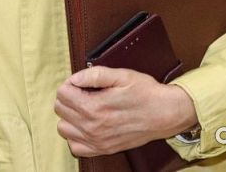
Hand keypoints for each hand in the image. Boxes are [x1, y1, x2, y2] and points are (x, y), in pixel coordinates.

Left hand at [54, 66, 197, 157]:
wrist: (165, 114)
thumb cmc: (145, 92)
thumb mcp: (121, 75)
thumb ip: (94, 75)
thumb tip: (74, 78)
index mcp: (95, 107)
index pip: (62, 93)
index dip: (71, 84)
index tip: (83, 84)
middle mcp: (93, 128)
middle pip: (60, 109)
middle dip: (70, 98)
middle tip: (86, 94)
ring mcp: (97, 141)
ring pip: (63, 128)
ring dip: (70, 117)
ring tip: (86, 108)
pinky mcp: (103, 150)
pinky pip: (75, 147)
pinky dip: (77, 136)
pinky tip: (87, 125)